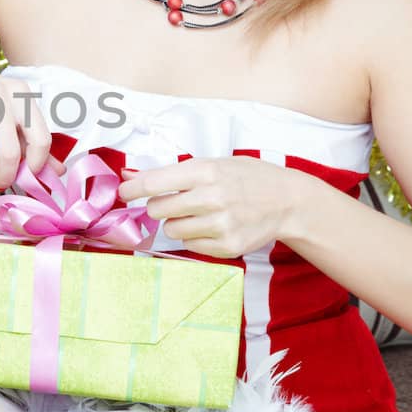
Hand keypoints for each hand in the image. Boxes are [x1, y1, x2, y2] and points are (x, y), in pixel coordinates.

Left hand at [115, 156, 299, 258]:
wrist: (287, 201)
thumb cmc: (245, 178)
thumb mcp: (212, 164)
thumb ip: (170, 172)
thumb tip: (127, 175)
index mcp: (207, 171)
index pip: (155, 183)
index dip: (132, 188)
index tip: (123, 192)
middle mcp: (213, 198)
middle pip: (158, 209)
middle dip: (159, 206)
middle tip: (175, 201)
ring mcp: (221, 225)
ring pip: (171, 229)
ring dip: (176, 222)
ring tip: (199, 213)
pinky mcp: (228, 247)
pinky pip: (189, 245)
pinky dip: (194, 237)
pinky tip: (212, 226)